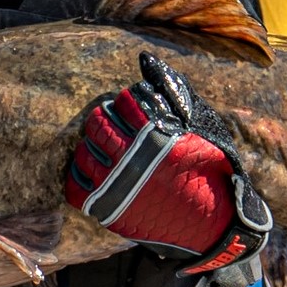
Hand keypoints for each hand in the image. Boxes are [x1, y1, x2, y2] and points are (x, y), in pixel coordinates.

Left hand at [66, 54, 270, 273]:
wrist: (211, 225)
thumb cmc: (210, 171)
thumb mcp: (202, 127)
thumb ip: (174, 92)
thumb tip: (146, 61)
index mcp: (157, 136)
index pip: (123, 104)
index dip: (125, 102)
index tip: (129, 108)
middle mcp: (134, 160)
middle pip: (97, 126)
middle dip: (103, 119)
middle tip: (110, 122)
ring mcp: (119, 187)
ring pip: (83, 154)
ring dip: (90, 144)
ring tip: (102, 145)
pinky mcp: (109, 211)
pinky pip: (75, 187)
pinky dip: (78, 174)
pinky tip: (90, 168)